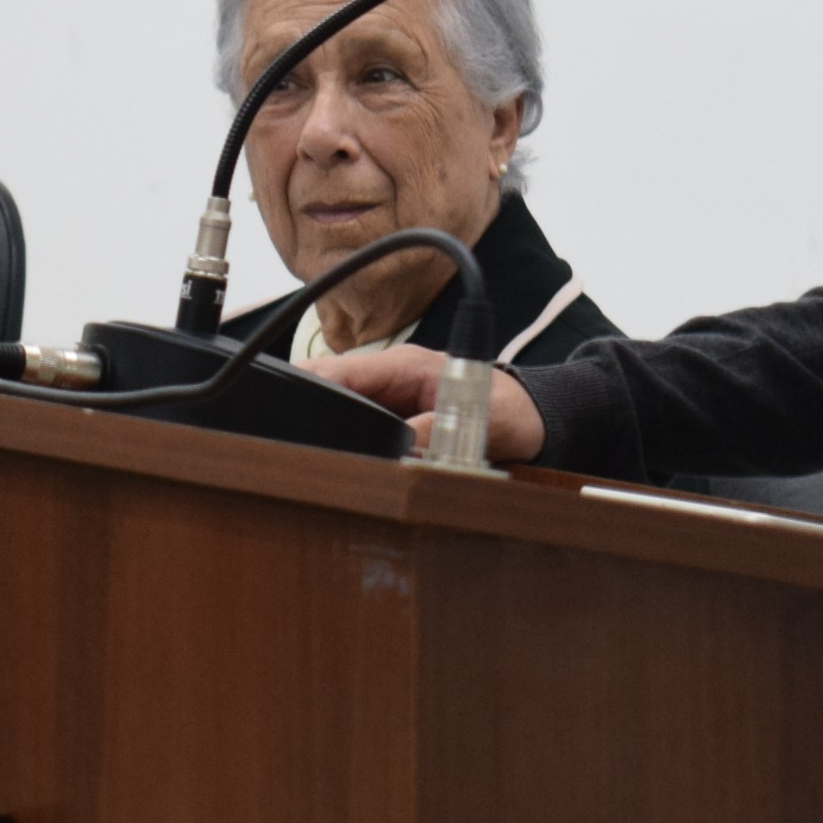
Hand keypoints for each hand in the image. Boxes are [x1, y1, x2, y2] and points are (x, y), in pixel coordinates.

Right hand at [315, 344, 546, 463]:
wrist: (531, 418)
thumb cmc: (509, 411)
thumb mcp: (475, 424)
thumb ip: (435, 433)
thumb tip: (397, 451)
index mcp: (405, 365)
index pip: (343, 369)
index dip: (313, 387)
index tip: (292, 409)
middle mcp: (389, 376)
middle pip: (329, 384)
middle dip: (308, 407)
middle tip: (292, 439)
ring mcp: (388, 396)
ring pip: (336, 404)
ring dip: (324, 424)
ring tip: (309, 451)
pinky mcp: (392, 416)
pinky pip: (355, 421)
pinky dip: (343, 436)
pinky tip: (334, 457)